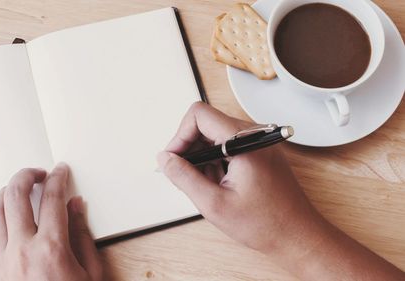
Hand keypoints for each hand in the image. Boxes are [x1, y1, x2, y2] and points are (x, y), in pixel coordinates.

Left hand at [0, 164, 102, 280]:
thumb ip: (82, 236)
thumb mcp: (91, 273)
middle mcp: (22, 251)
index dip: (58, 178)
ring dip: (3, 194)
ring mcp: (1, 263)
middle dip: (26, 175)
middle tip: (36, 173)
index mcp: (52, 249)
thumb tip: (75, 206)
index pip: (53, 198)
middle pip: (16, 196)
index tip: (60, 171)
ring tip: (14, 190)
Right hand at [157, 102, 318, 253]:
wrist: (297, 235)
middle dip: (190, 149)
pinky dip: (216, 162)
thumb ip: (184, 177)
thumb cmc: (265, 223)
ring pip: (215, 135)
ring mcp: (258, 141)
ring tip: (209, 186)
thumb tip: (164, 159)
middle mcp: (253, 134)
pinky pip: (228, 145)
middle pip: (205, 123)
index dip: (180, 136)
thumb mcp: (214, 204)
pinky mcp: (259, 150)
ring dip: (203, 158)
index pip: (199, 115)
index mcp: (244, 141)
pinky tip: (221, 185)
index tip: (174, 159)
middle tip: (186, 177)